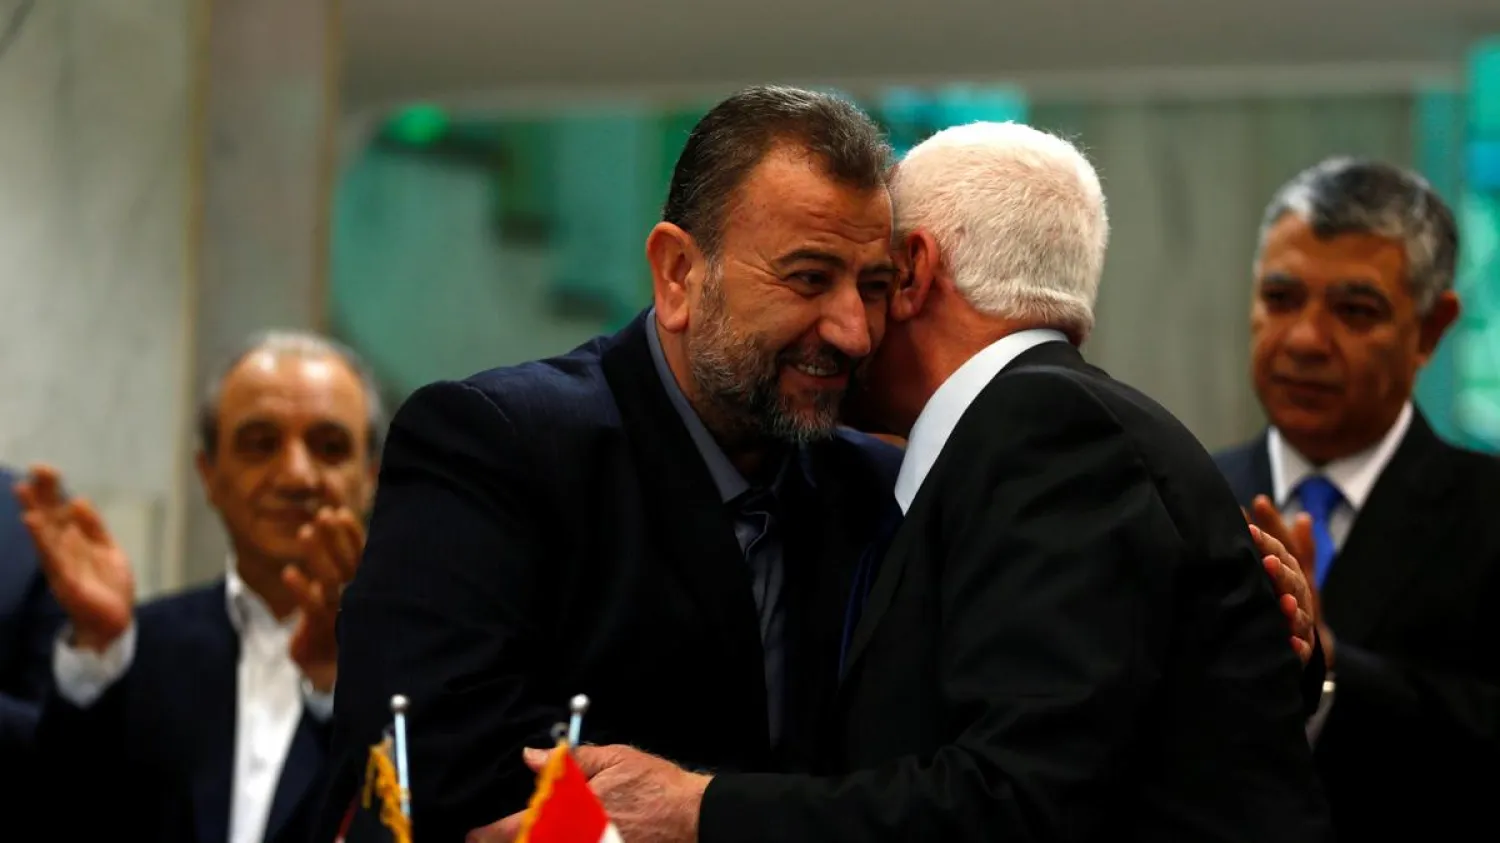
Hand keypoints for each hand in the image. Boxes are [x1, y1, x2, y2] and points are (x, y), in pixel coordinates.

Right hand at [14, 464, 133, 651]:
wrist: (115, 622)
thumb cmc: (109, 586)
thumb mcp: (107, 549)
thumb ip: (94, 527)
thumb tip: (77, 499)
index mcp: (74, 541)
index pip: (59, 510)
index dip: (52, 490)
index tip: (43, 469)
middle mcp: (63, 550)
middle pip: (49, 517)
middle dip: (42, 494)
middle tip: (34, 469)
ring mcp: (62, 564)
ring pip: (45, 534)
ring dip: (35, 512)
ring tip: (23, 490)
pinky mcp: (66, 580)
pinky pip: (53, 557)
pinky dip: (44, 540)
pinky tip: (34, 523)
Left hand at [283, 505, 364, 691]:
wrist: (327, 673)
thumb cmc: (332, 628)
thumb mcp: (336, 599)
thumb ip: (336, 570)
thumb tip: (331, 532)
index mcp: (360, 587)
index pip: (359, 555)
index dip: (350, 534)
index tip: (338, 511)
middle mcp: (355, 599)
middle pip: (348, 563)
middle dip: (336, 538)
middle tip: (323, 514)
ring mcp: (340, 615)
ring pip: (332, 580)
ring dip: (319, 555)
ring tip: (305, 531)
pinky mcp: (322, 632)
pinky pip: (312, 607)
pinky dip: (301, 590)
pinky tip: (289, 572)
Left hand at [468, 745, 709, 842]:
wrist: (693, 817)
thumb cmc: (655, 784)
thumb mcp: (615, 759)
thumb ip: (572, 759)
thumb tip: (532, 757)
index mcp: (573, 810)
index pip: (521, 826)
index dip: (492, 832)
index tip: (473, 834)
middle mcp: (578, 837)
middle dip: (512, 841)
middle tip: (490, 838)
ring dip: (539, 839)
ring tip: (529, 833)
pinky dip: (561, 842)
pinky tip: (562, 835)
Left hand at [1246, 495, 1332, 667]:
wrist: (1307, 644)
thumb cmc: (1291, 597)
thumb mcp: (1287, 566)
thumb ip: (1278, 537)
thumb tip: (1267, 502)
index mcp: (1295, 575)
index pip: (1285, 552)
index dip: (1269, 538)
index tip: (1249, 526)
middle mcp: (1301, 596)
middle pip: (1294, 581)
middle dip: (1281, 571)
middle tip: (1266, 560)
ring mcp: (1303, 622)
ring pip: (1300, 614)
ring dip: (1293, 608)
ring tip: (1284, 603)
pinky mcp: (1303, 649)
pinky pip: (1303, 649)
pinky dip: (1298, 647)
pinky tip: (1291, 644)